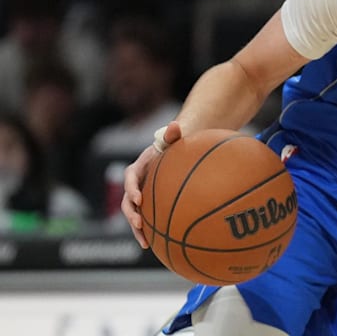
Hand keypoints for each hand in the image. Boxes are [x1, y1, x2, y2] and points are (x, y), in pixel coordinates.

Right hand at [122, 121, 180, 247]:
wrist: (175, 153)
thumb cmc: (175, 145)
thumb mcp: (174, 138)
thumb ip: (172, 133)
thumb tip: (175, 125)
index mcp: (139, 167)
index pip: (130, 177)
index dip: (131, 188)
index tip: (137, 198)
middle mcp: (136, 183)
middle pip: (126, 200)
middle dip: (130, 213)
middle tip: (138, 224)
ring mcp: (141, 196)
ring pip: (133, 214)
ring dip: (137, 228)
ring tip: (145, 242)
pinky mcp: (148, 205)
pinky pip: (146, 220)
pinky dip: (148, 232)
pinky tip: (157, 246)